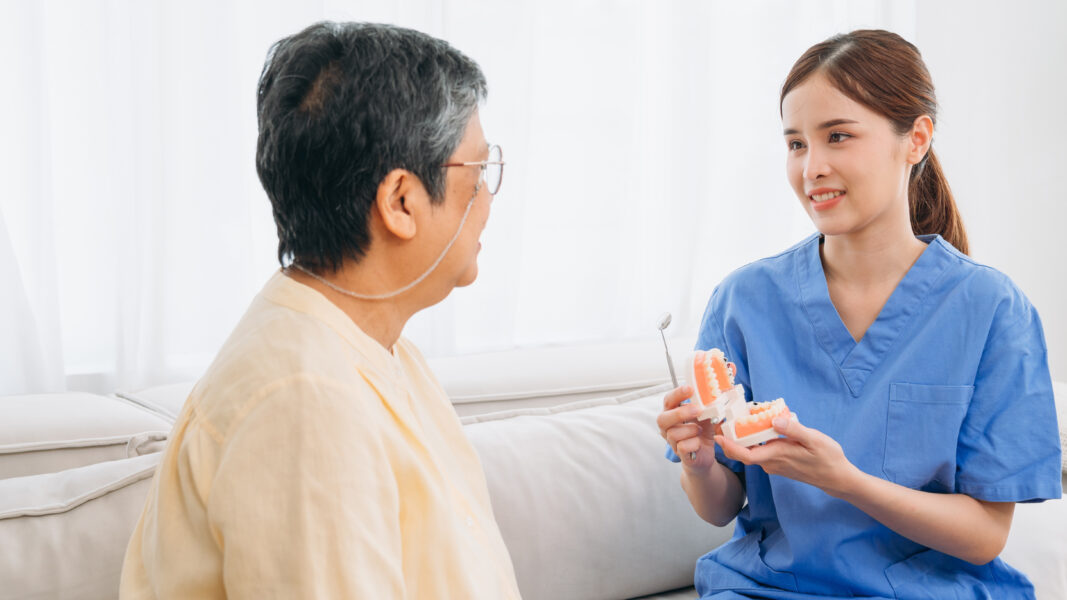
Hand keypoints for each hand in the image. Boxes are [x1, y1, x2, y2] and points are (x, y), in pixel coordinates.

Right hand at [656, 385, 721, 469]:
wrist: (704, 454)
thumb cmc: (701, 433)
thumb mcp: (704, 417)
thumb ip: (705, 408)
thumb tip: (711, 397)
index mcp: (671, 413)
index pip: (668, 401)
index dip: (677, 394)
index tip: (689, 389)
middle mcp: (667, 427)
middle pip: (662, 418)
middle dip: (680, 413)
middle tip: (697, 410)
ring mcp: (671, 441)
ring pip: (673, 433)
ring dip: (691, 430)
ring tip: (700, 430)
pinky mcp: (679, 453)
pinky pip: (683, 447)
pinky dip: (694, 443)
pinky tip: (699, 442)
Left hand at [715, 416, 858, 496]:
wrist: (837, 477)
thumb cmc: (828, 458)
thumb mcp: (814, 440)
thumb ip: (793, 430)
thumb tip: (774, 420)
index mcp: (777, 455)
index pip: (745, 455)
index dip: (729, 447)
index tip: (717, 436)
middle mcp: (771, 462)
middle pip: (744, 453)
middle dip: (730, 440)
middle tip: (720, 422)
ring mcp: (775, 464)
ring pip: (752, 452)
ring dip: (742, 440)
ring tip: (736, 420)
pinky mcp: (779, 464)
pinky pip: (761, 453)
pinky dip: (755, 442)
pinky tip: (756, 428)